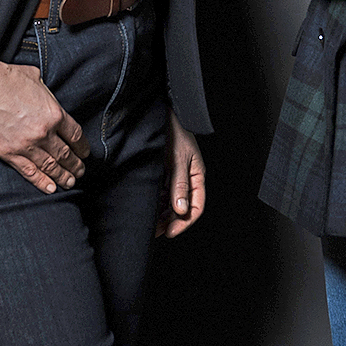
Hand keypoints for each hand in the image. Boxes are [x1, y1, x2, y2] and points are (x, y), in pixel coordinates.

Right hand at [0, 46, 88, 192]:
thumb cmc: (6, 78)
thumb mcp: (37, 79)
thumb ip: (46, 94)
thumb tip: (47, 97)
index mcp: (54, 113)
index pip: (75, 135)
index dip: (82, 147)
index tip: (85, 153)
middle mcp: (44, 132)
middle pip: (65, 154)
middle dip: (75, 165)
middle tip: (80, 171)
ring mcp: (26, 145)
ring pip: (50, 166)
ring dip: (62, 176)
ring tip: (70, 182)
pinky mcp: (9, 153)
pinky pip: (29, 172)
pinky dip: (41, 182)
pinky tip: (50, 188)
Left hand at [155, 113, 206, 237]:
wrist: (162, 113)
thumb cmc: (174, 131)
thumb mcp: (177, 159)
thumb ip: (179, 184)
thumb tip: (181, 210)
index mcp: (197, 175)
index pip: (196, 206)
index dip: (184, 222)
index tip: (170, 232)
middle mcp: (188, 178)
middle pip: (183, 207)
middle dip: (171, 221)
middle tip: (156, 231)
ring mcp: (175, 175)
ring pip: (171, 202)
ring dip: (162, 214)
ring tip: (150, 223)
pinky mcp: (164, 172)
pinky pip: (162, 193)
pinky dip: (156, 202)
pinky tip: (148, 208)